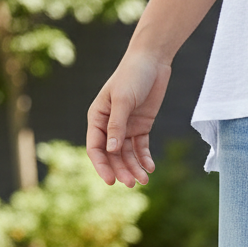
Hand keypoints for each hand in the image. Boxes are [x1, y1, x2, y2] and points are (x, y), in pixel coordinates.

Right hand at [86, 51, 171, 186]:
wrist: (152, 62)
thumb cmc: (133, 76)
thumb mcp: (123, 100)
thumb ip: (117, 125)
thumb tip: (112, 150)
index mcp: (97, 117)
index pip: (95, 147)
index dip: (102, 165)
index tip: (111, 181)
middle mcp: (109, 125)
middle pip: (113, 155)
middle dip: (121, 170)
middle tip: (132, 184)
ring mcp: (126, 127)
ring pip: (127, 155)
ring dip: (134, 168)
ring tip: (144, 180)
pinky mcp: (141, 127)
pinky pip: (141, 148)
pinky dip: (145, 159)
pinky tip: (150, 168)